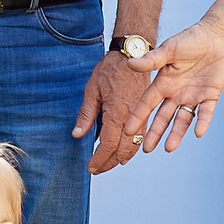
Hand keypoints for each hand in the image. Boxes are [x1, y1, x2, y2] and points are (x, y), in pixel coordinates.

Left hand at [73, 53, 152, 174]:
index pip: (107, 145)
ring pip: (134, 145)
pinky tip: (125, 149)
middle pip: (122, 150)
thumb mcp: (92, 90)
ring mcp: (141, 115)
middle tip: (97, 169)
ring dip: (122, 157)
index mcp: (117, 113)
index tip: (90, 167)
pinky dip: (132, 147)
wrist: (133, 54)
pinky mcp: (146, 111)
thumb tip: (77, 134)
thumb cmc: (111, 69)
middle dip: (109, 163)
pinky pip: (141, 135)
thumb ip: (86, 115)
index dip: (99, 159)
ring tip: (109, 163)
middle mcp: (132, 118)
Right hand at [124, 20, 223, 152]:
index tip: (128, 131)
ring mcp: (193, 96)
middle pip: (163, 117)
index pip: (148, 103)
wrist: (216, 37)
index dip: (138, 117)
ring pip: (182, 119)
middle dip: (154, 132)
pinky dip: (203, 122)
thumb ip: (152, 60)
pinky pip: (206, 112)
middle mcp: (176, 93)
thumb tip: (130, 64)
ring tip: (168, 148)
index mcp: (164, 83)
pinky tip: (198, 133)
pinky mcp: (210, 96)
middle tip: (146, 148)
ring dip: (176, 133)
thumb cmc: (190, 40)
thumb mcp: (169, 49)